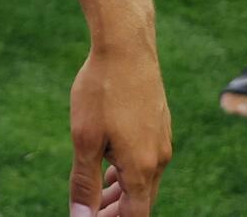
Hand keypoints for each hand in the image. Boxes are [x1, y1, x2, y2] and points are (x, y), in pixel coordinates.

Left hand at [69, 37, 170, 215]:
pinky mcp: (158, 124)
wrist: (126, 47)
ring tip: (96, 194)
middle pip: (140, 200)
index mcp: (142, 168)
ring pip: (143, 178)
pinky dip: (127, 169)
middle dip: (115, 210)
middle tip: (89, 212)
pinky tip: (109, 163)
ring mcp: (161, 140)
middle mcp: (158, 158)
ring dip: (120, 190)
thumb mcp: (85, 139)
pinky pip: (145, 158)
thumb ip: (85, 181)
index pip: (135, 215)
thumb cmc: (102, 91)